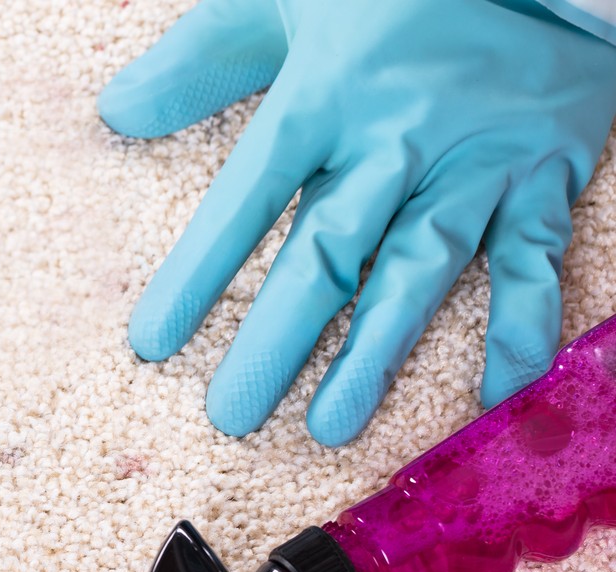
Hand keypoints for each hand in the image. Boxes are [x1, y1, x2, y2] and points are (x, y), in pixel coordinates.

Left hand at [100, 0, 615, 444]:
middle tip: (233, 414)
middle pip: (326, 252)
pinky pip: (532, 259)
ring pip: (417, 269)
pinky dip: (520, 325)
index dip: (197, 273)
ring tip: (330, 426)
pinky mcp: (543, 171)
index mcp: (324, 96)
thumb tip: (115, 110)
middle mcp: (395, 138)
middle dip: (276, 339)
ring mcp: (472, 160)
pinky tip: (498, 393)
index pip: (244, 199)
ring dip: (375, 352)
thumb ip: (202, 58)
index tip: (151, 344)